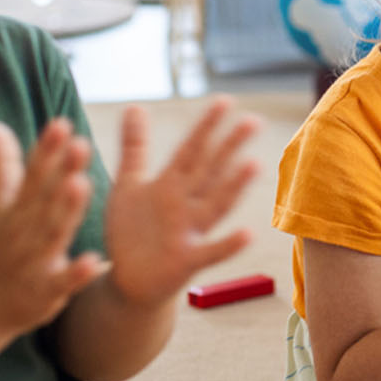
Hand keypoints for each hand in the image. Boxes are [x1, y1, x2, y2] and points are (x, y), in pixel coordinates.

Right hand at [0, 119, 106, 333]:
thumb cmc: (2, 247)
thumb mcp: (2, 207)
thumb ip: (5, 166)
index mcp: (18, 208)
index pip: (33, 174)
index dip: (46, 150)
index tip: (61, 123)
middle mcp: (24, 231)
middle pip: (45, 198)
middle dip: (61, 172)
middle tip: (80, 144)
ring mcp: (34, 261)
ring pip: (53, 233)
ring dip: (66, 211)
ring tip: (81, 184)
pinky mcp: (46, 291)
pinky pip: (63, 281)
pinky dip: (77, 273)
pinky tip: (94, 261)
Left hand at [103, 97, 260, 306]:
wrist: (127, 280)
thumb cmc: (132, 231)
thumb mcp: (129, 184)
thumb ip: (135, 147)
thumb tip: (134, 105)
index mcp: (171, 184)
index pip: (192, 150)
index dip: (206, 127)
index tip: (225, 100)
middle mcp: (186, 204)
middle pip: (210, 171)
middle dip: (229, 147)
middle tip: (254, 121)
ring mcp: (189, 232)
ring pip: (216, 205)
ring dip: (234, 187)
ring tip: (253, 164)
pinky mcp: (187, 261)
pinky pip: (210, 252)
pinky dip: (228, 244)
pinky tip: (248, 234)